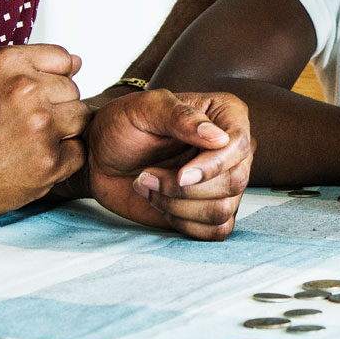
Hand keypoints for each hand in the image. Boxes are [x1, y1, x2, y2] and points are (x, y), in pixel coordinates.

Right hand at [0, 44, 88, 226]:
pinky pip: (78, 152)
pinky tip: (32, 161)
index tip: (31, 96)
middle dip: (55, 107)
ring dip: (62, 132)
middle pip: (73, 91)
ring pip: (80, 119)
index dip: (50, 80)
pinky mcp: (48, 162)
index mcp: (7, 62)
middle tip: (24, 125)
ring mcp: (40, 126)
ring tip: (29, 142)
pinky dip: (62, 160)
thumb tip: (78, 62)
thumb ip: (29, 64)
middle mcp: (26, 90)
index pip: (64, 59)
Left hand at [86, 89, 252, 239]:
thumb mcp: (145, 108)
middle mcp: (232, 149)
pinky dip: (184, 224)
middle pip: (235, 181)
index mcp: (226, 114)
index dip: (213, 166)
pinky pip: (216, 230)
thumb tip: (219, 137)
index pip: (239, 144)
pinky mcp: (210, 210)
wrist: (100, 156)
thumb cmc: (123, 125)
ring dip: (178, 206)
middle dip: (185, 189)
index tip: (180, 174)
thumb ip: (181, 117)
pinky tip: (161, 205)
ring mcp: (223, 181)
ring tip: (148, 187)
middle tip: (147, 175)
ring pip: (223, 210)